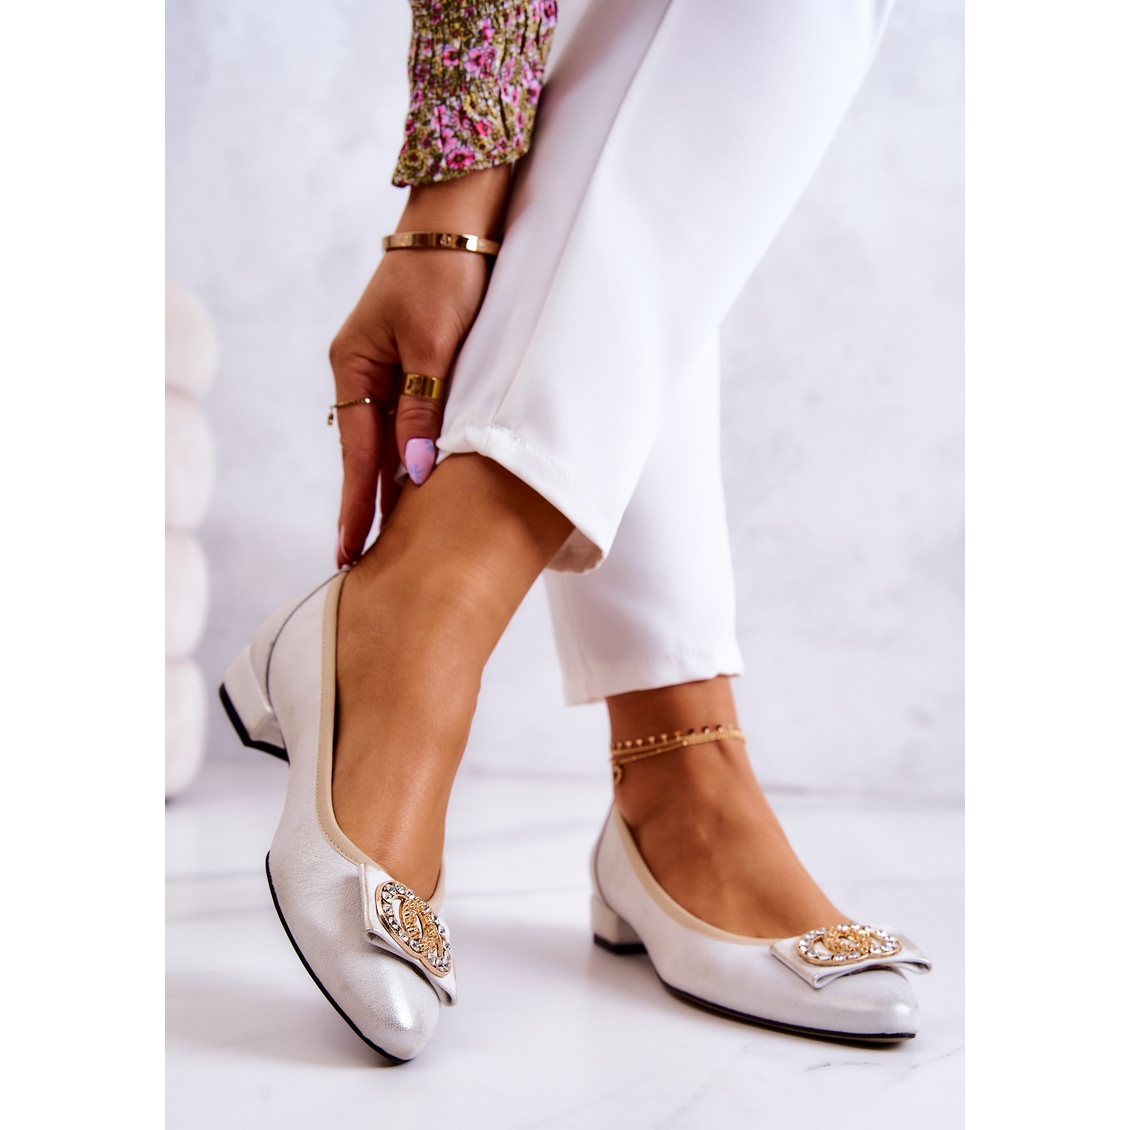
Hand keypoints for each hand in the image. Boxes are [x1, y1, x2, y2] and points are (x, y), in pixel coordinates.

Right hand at [329, 165, 510, 567]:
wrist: (462, 219)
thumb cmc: (445, 274)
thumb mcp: (433, 345)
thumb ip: (423, 409)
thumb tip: (413, 473)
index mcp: (355, 367)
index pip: (357, 453)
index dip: (357, 505)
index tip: (349, 552)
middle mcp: (366, 374)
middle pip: (371, 453)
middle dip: (374, 506)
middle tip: (372, 563)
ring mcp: (391, 370)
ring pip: (396, 440)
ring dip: (401, 484)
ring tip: (403, 539)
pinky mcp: (420, 366)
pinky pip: (416, 421)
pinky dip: (422, 453)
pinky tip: (428, 484)